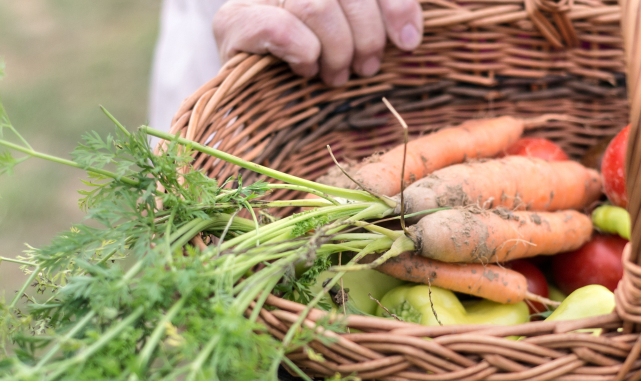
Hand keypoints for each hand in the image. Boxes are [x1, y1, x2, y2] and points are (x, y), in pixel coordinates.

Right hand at [212, 0, 422, 85]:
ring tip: (336, 75)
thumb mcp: (357, 43)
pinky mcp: (231, 23)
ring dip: (336, 49)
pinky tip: (306, 69)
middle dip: (366, 36)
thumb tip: (409, 36)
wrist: (258, 110)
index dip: (396, 6)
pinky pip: (280, 29)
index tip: (408, 42)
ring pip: (315, 7)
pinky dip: (303, 53)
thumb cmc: (316, 74)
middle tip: (365, 68)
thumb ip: (380, 23)